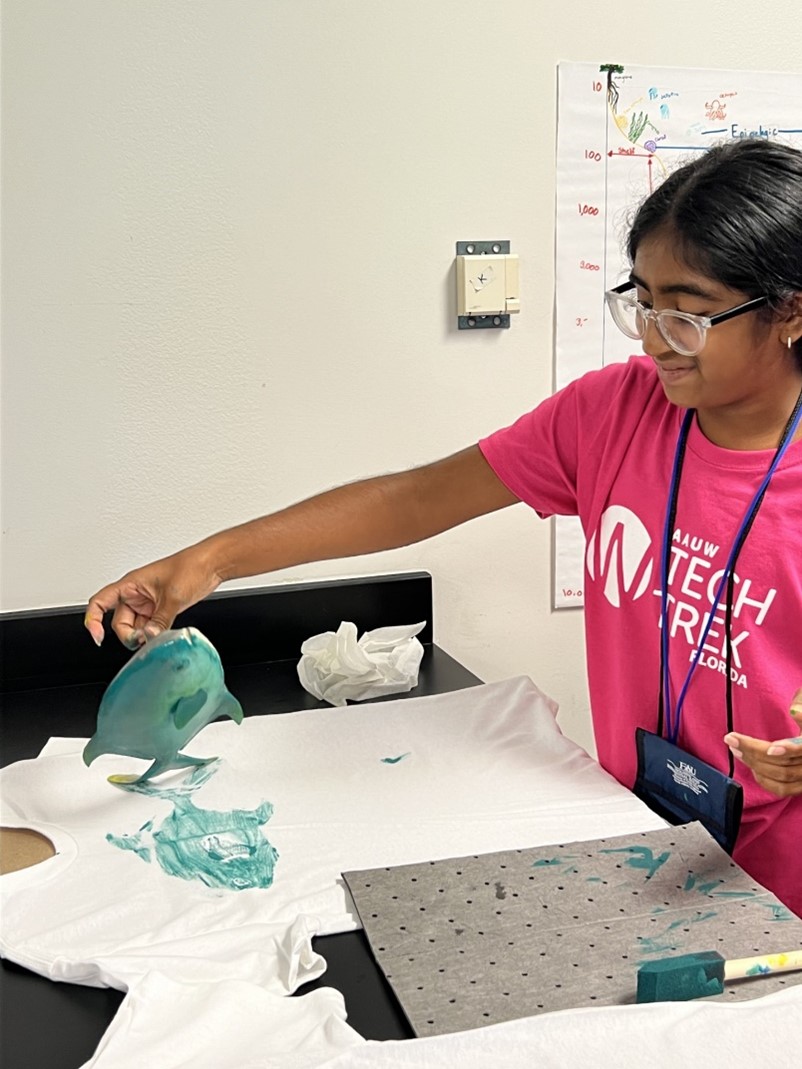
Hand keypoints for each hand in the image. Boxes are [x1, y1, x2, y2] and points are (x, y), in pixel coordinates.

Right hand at [84, 548, 220, 647]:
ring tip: (156, 637)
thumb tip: (150, 637)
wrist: (211, 565)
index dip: (93, 620)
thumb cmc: (190, 567)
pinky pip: (149, 626)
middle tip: (143, 640)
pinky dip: (152, 633)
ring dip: (142, 635)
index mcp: (131, 584)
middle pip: (119, 622)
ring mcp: (148, 602)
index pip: (100, 602)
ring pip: (134, 626)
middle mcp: (136, 594)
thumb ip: (160, 620)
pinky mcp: (159, 608)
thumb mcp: (173, 597)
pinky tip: (161, 635)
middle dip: (128, 634)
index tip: (97, 637)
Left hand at [723, 688, 801, 796]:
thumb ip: (801, 705)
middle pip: (785, 767)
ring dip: (755, 765)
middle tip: (732, 739)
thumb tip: (793, 711)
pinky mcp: (801, 785)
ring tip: (736, 749)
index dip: (788, 750)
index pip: (801, 749)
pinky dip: (765, 780)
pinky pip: (782, 789)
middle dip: (755, 753)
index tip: (770, 748)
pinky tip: (752, 766)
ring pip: (781, 777)